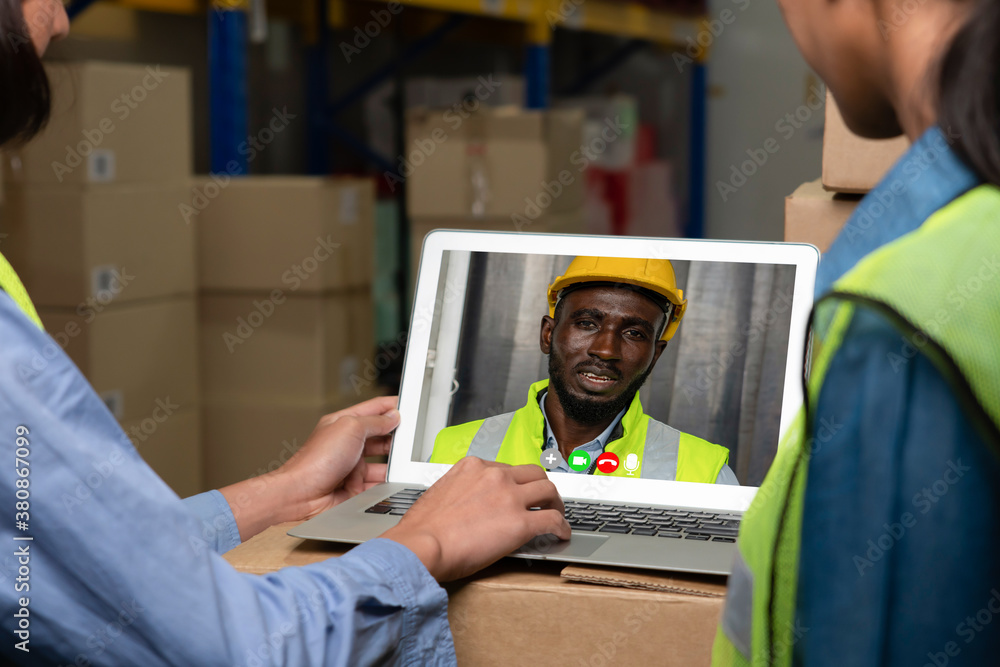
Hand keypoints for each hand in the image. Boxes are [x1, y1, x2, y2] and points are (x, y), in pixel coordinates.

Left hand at [219, 396, 399, 540]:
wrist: (301, 495)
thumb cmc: (315, 461)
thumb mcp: (350, 428)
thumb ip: (374, 422)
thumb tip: (392, 417)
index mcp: (344, 424)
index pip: (373, 410)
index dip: (391, 406)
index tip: (409, 405)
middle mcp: (348, 444)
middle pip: (380, 437)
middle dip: (396, 437)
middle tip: (413, 437)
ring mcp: (352, 467)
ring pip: (382, 462)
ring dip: (393, 463)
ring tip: (406, 462)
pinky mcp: (355, 488)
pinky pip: (378, 484)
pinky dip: (388, 483)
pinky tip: (396, 480)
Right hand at [380, 457, 570, 580]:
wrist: (420, 546)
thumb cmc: (422, 530)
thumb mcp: (439, 494)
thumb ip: (459, 492)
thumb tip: (465, 504)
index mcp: (473, 467)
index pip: (505, 468)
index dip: (515, 483)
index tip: (517, 492)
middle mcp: (494, 476)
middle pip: (532, 473)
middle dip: (541, 487)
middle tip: (544, 500)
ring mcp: (509, 497)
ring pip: (548, 491)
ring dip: (556, 503)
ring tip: (557, 515)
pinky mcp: (520, 523)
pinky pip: (552, 520)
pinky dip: (561, 526)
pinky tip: (561, 534)